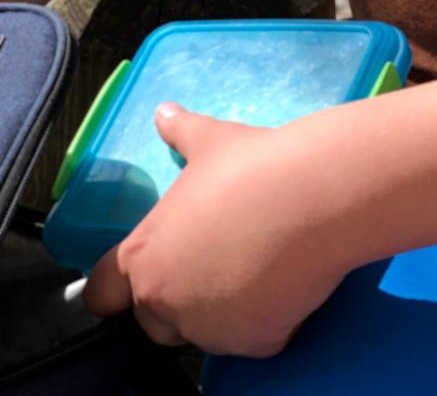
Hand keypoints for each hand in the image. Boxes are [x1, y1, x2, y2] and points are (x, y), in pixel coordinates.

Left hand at [83, 103, 351, 356]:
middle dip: (178, 299)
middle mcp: (166, 302)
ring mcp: (209, 328)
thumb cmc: (254, 165)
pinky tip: (284, 282)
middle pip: (154, 320)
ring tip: (256, 266)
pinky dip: (266, 319)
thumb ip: (181, 132)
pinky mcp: (253, 343)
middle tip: (216, 260)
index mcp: (144, 256)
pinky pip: (253, 338)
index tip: (146, 273)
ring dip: (221, 312)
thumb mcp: (211, 141)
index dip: (119, 284)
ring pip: (204, 333)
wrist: (313, 195)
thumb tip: (164, 112)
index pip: (103, 292)